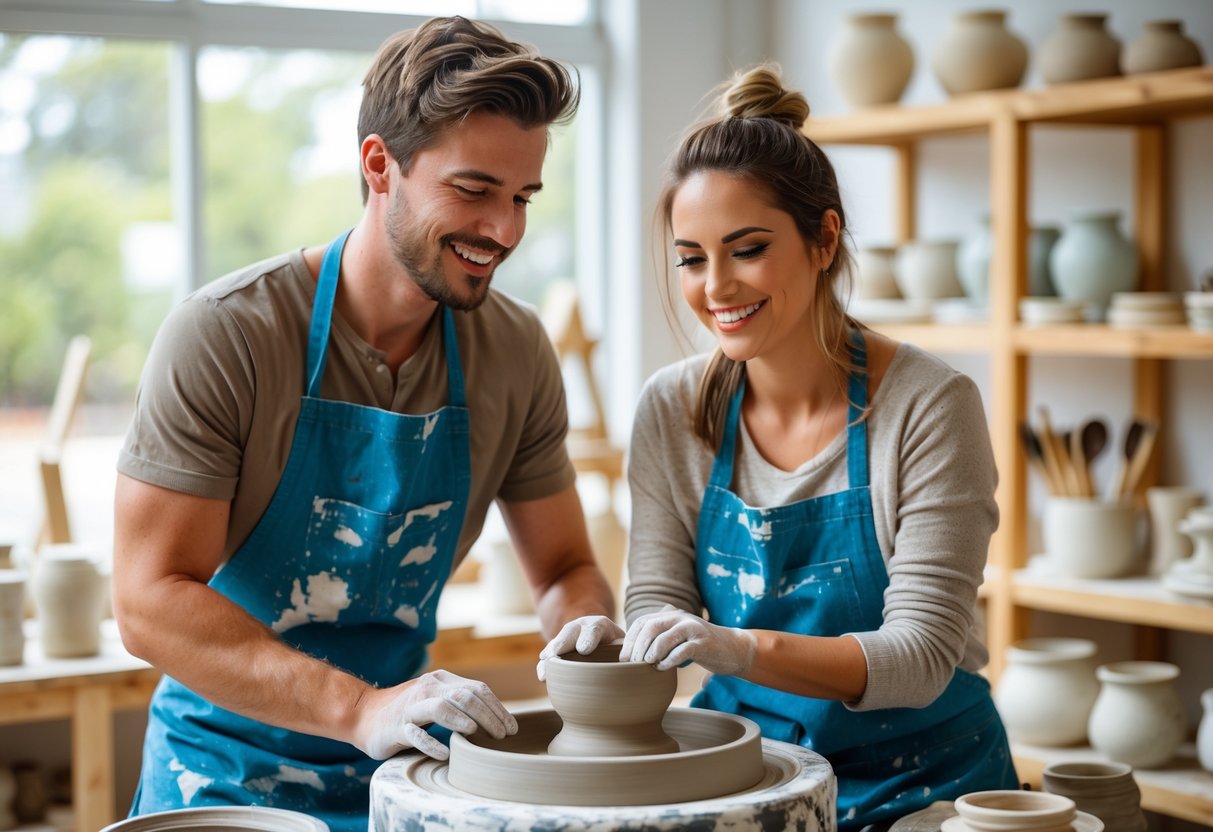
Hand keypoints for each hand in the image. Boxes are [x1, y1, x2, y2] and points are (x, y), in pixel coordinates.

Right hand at [352, 669, 516, 760]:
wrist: (364, 714)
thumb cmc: (408, 710)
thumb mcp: (436, 699)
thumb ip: (460, 702)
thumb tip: (497, 718)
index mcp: (441, 680)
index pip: (477, 689)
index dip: (497, 708)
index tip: (512, 728)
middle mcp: (428, 689)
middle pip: (464, 696)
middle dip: (488, 715)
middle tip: (501, 736)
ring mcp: (411, 707)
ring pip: (441, 708)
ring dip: (462, 720)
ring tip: (476, 734)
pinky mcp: (396, 727)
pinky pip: (416, 735)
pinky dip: (431, 743)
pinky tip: (445, 753)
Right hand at [535, 614, 625, 679]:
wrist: (606, 641)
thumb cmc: (621, 648)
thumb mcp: (627, 645)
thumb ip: (630, 653)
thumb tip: (641, 668)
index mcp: (602, 626)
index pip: (596, 628)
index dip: (589, 637)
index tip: (584, 650)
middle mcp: (582, 628)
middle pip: (571, 632)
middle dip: (564, 643)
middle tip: (556, 654)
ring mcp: (569, 637)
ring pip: (558, 642)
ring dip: (551, 654)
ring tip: (546, 664)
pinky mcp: (559, 650)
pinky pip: (550, 656)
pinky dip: (545, 665)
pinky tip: (542, 674)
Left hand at [622, 607, 755, 674]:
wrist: (734, 648)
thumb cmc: (700, 646)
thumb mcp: (677, 638)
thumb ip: (659, 639)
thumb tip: (631, 654)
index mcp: (671, 616)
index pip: (642, 622)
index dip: (630, 640)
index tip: (623, 658)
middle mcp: (680, 618)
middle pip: (650, 627)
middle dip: (637, 647)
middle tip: (632, 664)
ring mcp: (693, 629)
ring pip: (664, 638)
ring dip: (651, 654)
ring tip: (646, 665)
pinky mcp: (704, 643)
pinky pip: (681, 651)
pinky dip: (668, 661)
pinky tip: (663, 669)